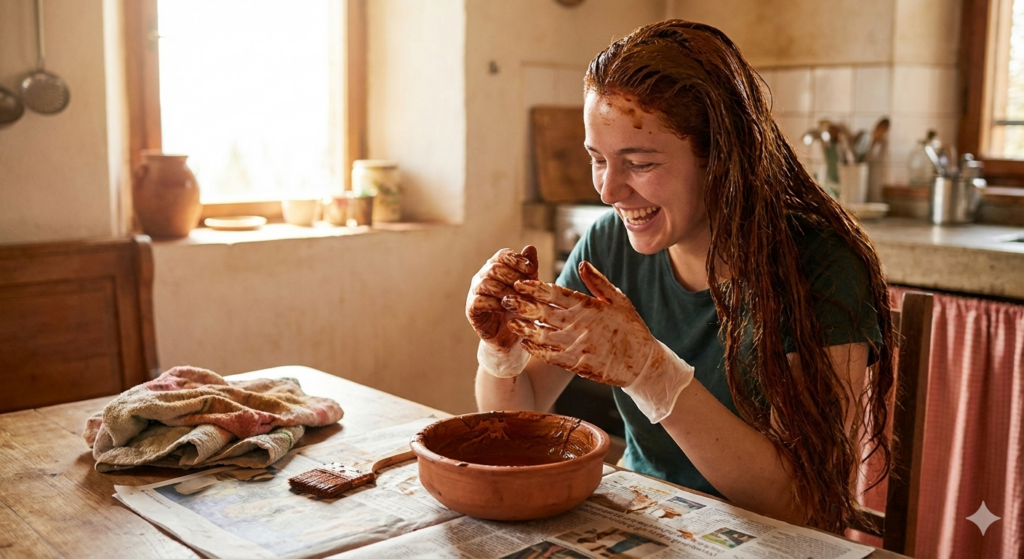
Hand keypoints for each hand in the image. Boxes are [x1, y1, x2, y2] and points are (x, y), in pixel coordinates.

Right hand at [466, 246, 538, 376]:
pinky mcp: (471, 309)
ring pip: (486, 283)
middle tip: (525, 288)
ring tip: (518, 300)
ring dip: (504, 290)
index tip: (532, 269)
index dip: (516, 260)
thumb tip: (530, 247)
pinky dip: (494, 303)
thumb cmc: (521, 308)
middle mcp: (483, 277)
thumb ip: (529, 269)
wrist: (512, 335)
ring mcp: (475, 292)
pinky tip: (505, 308)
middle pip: (494, 267)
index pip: (502, 255)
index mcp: (496, 268)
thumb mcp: (529, 288)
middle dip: (512, 276)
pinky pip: (479, 301)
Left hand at [503, 261, 693, 421]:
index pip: (555, 294)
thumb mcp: (619, 300)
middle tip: (504, 299)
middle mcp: (579, 325)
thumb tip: (582, 263)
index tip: (519, 283)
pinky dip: (536, 350)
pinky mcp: (576, 364)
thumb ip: (598, 282)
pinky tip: (525, 344)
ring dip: (525, 328)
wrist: (643, 363)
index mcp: (588, 307)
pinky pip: (550, 356)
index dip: (535, 288)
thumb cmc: (631, 328)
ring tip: (510, 322)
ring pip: (542, 335)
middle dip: (522, 305)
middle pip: (543, 313)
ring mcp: (576, 346)